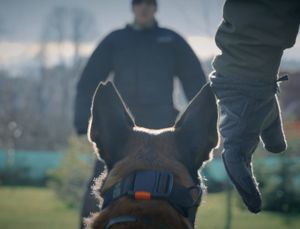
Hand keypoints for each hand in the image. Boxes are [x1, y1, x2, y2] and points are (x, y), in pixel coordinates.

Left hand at [215, 89, 286, 212]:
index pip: (242, 164)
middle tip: (254, 206)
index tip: (253, 194)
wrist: (247, 79)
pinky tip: (250, 191)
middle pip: (237, 170)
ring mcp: (231, 140)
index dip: (247, 179)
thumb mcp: (269, 120)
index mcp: (241, 139)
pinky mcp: (232, 137)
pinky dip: (243, 177)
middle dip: (245, 189)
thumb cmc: (257, 97)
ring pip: (235, 169)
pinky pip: (236, 161)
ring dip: (245, 189)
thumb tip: (275, 151)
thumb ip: (271, 136)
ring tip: (255, 206)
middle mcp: (233, 142)